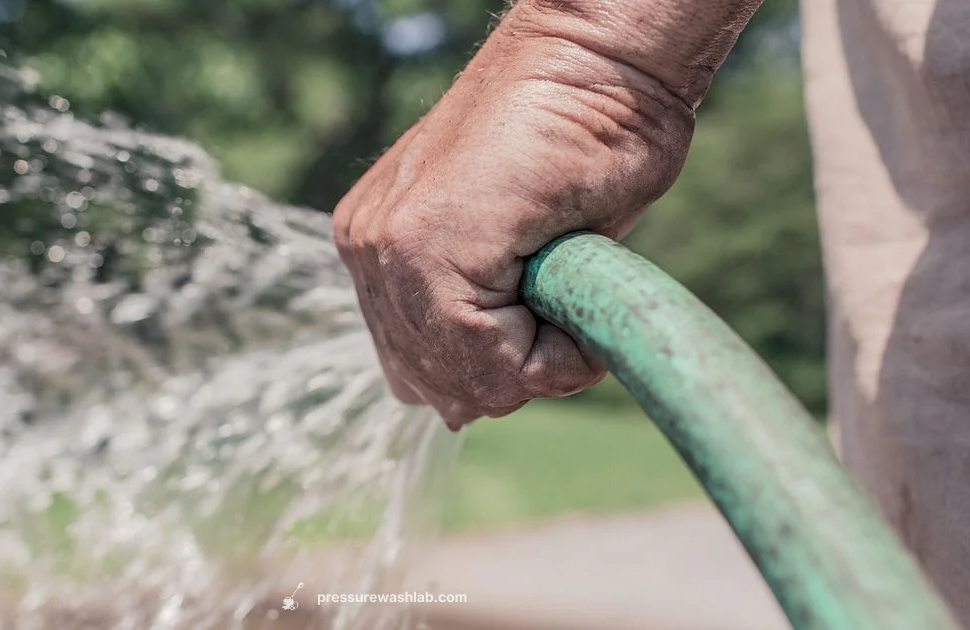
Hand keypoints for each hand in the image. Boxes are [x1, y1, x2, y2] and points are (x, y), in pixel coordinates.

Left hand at [333, 3, 697, 429]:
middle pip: (435, 388)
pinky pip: (489, 360)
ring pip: (462, 382)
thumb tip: (459, 408)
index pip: (423, 372)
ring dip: (535, 361)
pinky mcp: (420, 244)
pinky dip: (554, 353)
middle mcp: (368, 251)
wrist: (601, 62)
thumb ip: (479, 316)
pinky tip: (572, 288)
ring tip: (567, 288)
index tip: (552, 313)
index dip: (503, 369)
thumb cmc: (582, 143)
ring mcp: (385, 247)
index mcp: (381, 250)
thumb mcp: (521, 254)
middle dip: (512, 372)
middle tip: (562, 302)